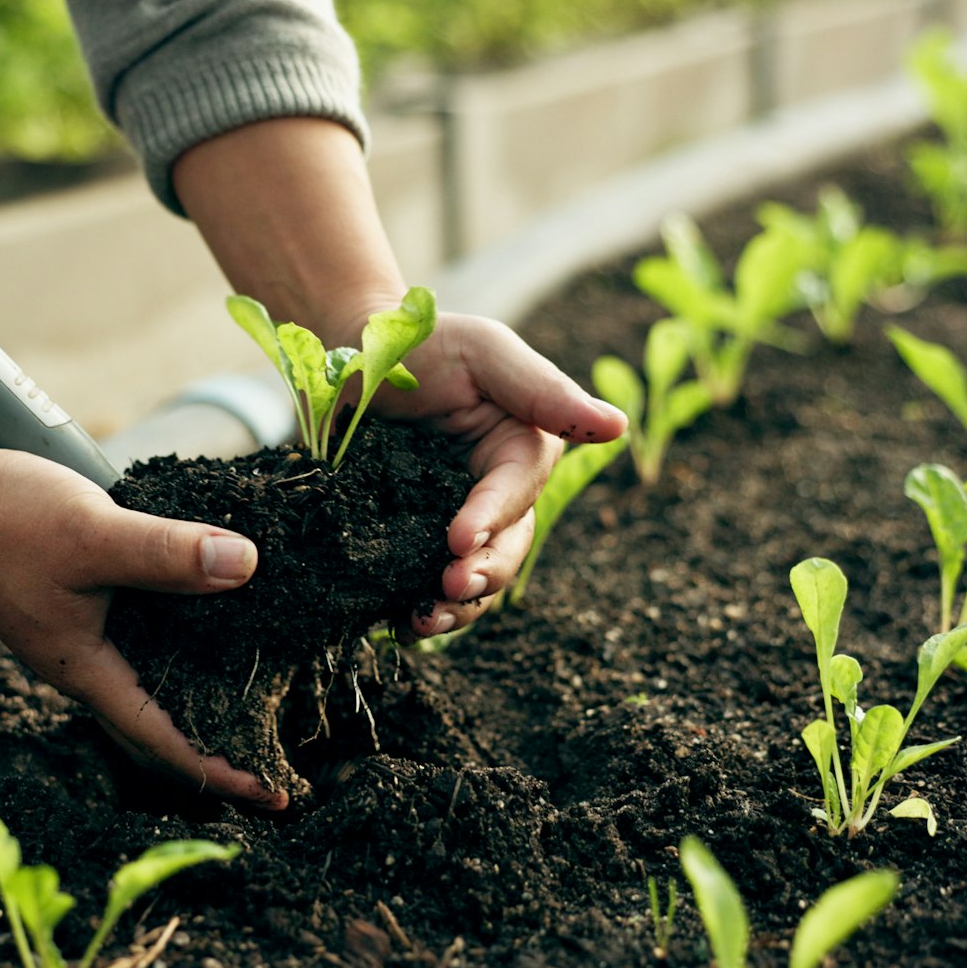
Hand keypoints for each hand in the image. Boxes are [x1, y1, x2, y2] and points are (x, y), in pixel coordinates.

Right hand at [0, 446, 288, 809]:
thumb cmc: (1, 519)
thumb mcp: (94, 534)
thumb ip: (168, 553)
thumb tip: (247, 566)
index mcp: (86, 669)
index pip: (166, 740)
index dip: (222, 771)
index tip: (276, 795)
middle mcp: (85, 661)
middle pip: (162, 722)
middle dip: (219, 745)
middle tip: (279, 759)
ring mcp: (80, 630)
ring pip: (155, 674)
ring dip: (205, 690)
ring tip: (263, 697)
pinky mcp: (81, 594)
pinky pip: (145, 630)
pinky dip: (185, 634)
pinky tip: (216, 610)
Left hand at [168, 118, 624, 634]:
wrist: (348, 353)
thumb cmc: (422, 341)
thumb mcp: (484, 352)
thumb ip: (543, 390)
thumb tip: (618, 427)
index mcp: (521, 453)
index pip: (515, 495)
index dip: (493, 520)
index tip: (459, 539)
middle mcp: (496, 497)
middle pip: (505, 550)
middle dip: (482, 575)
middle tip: (447, 586)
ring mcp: (451, 522)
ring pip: (474, 578)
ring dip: (457, 607)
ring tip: (423, 621)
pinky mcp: (410, 539)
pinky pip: (423, 583)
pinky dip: (418, 609)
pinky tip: (398, 626)